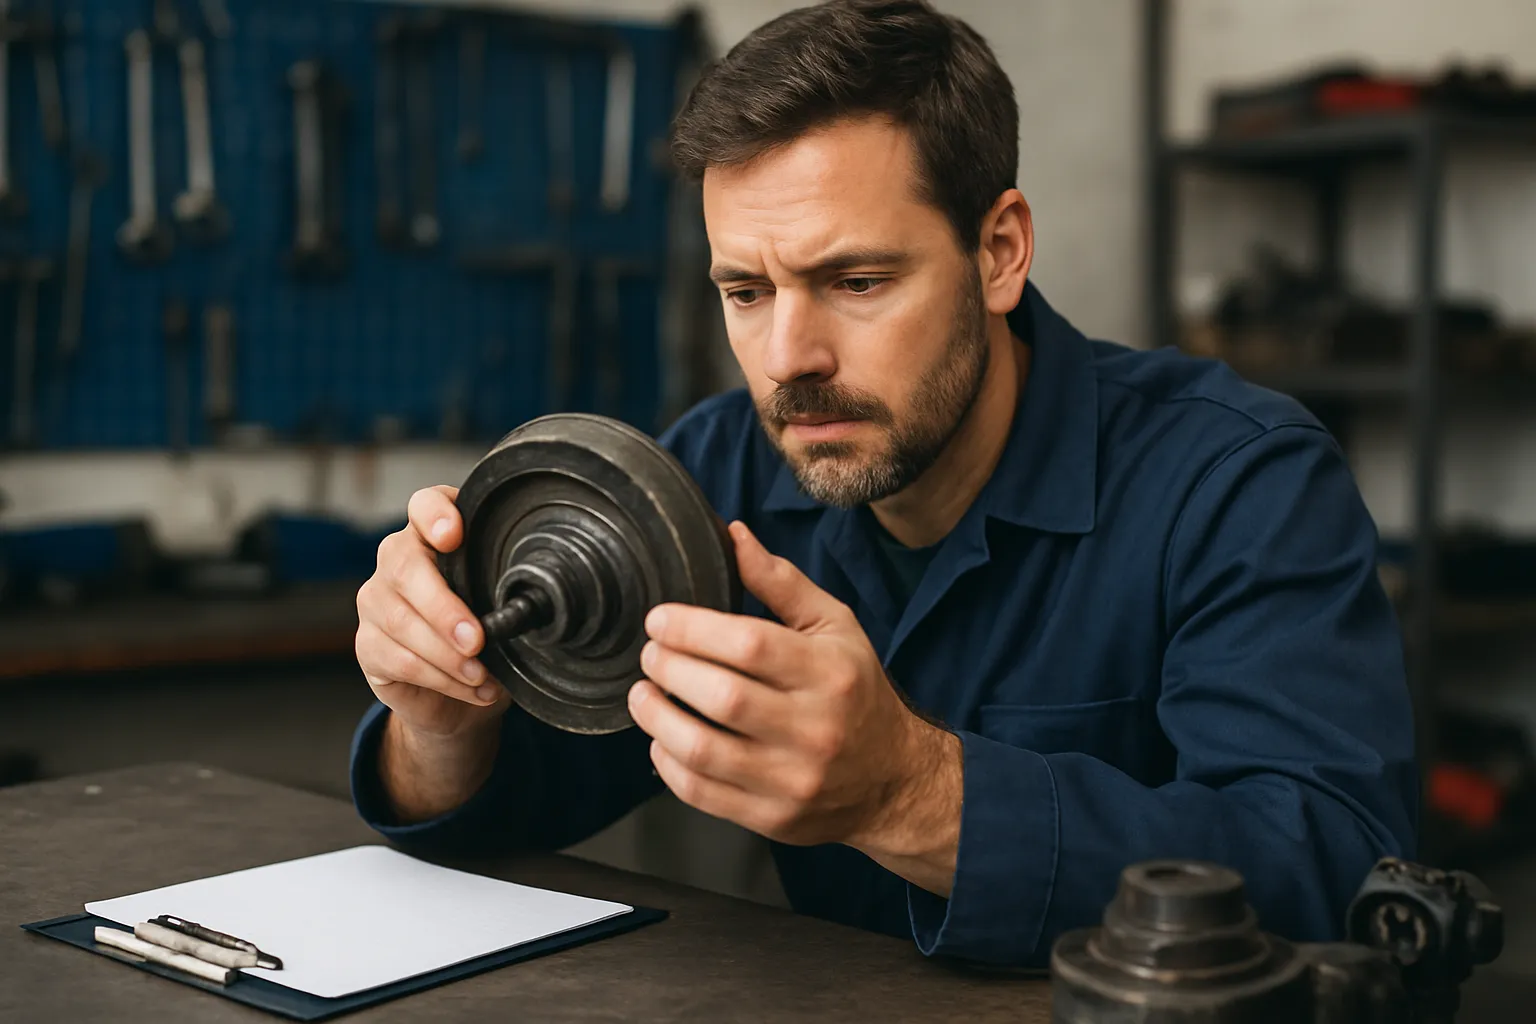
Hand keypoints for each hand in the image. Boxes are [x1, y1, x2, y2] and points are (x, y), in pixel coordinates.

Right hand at [356, 485, 508, 739]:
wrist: (459, 693)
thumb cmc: (485, 632)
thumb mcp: (502, 604)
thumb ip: (506, 588)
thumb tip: (532, 603)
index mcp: (434, 534)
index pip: (424, 505)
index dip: (435, 514)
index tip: (453, 535)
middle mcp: (397, 558)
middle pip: (406, 568)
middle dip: (445, 609)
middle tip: (477, 639)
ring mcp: (375, 600)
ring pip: (401, 621)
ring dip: (447, 654)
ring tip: (481, 674)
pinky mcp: (366, 644)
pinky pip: (398, 659)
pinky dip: (440, 678)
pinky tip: (471, 687)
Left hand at [628, 522, 961, 889]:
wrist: (893, 779)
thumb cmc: (857, 693)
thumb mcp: (834, 626)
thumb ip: (781, 583)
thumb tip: (733, 535)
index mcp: (829, 672)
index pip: (749, 645)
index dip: (692, 629)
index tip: (659, 620)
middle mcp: (814, 727)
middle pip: (721, 697)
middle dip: (669, 669)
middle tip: (650, 655)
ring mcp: (793, 778)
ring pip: (704, 750)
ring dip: (657, 718)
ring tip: (643, 695)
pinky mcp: (773, 817)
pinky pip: (703, 792)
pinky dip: (668, 764)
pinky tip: (662, 740)